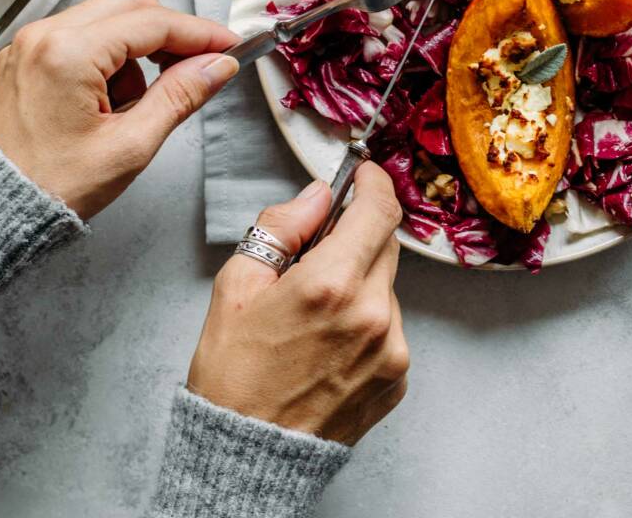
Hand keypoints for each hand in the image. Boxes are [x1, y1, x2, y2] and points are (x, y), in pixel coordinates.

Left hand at [0, 0, 238, 219]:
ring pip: (109, 18)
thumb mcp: (131, 146)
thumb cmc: (53, 186)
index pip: (153, 23)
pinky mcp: (27, 56)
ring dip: (139, 50)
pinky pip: (84, 35)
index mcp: (67, 53)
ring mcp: (31, 43)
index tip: (230, 45)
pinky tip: (112, 102)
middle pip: (132, 4)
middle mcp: (44, 35)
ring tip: (135, 106)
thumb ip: (180, 96)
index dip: (200, 33)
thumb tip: (217, 65)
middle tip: (198, 69)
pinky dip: (111, 59)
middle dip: (171, 35)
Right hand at [187, 163, 409, 445]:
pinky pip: (390, 327)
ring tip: (315, 314)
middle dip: (356, 235)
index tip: (364, 176)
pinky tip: (328, 343)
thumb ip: (282, 228)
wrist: (247, 455)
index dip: (373, 184)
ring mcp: (391, 349)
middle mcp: (373, 314)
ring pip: (387, 286)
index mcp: (332, 285)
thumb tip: (316, 196)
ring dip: (361, 282)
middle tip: (316, 254)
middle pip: (385, 244)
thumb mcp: (237, 287)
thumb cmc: (233, 375)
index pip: (379, 211)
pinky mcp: (398, 377)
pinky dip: (367, 321)